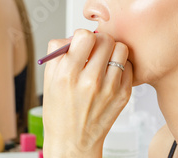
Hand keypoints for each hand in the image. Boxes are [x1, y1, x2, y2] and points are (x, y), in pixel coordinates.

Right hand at [42, 29, 132, 157]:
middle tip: (94, 50)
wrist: (73, 142)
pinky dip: (121, 66)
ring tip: (104, 60)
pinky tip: (110, 74)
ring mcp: (109, 89)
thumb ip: (58, 52)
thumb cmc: (60, 112)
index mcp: (68, 74)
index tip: (81, 43)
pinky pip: (129, 66)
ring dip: (112, 51)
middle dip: (99, 41)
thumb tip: (73, 36)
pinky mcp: (123, 95)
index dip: (83, 36)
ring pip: (121, 49)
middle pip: (106, 39)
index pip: (85, 36)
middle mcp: (90, 81)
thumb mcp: (48, 80)